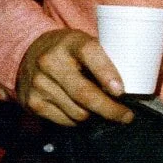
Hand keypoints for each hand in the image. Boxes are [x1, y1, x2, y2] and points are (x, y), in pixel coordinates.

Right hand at [16, 29, 133, 126]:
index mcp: (70, 42)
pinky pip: (64, 121)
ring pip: (77, 112)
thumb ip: (104, 60)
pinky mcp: (32, 102)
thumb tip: (133, 88)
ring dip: (94, 116)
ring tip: (102, 110)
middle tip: (126, 116)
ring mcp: (39, 83)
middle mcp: (51, 61)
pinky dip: (77, 120)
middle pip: (84, 93)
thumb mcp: (85, 43)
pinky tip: (81, 111)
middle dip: (109, 109)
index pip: (90, 53)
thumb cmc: (70, 50)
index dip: (107, 73)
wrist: (29, 52)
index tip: (121, 92)